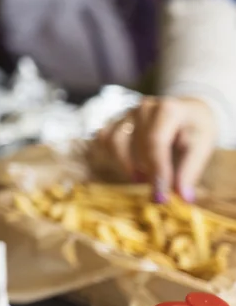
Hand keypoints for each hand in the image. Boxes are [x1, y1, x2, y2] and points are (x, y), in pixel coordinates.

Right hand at [97, 96, 217, 200]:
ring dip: (127, 165)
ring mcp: (126, 112)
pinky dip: (114, 157)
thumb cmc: (195, 130)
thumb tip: (182, 197)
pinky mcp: (115, 120)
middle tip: (160, 191)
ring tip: (144, 178)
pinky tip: (132, 168)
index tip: (161, 198)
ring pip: (114, 141)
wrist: (186, 111)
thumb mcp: (202, 147)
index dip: (157, 171)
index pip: (156, 142)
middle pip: (136, 145)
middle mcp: (143, 107)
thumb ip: (190, 170)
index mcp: (168, 109)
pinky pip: (105, 140)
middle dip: (147, 172)